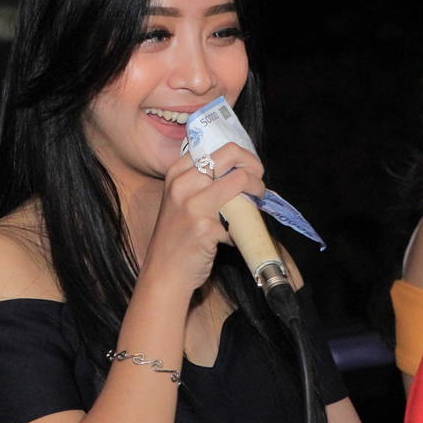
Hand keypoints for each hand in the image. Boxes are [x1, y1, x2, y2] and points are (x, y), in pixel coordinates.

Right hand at [143, 142, 265, 293]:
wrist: (164, 274)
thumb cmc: (175, 239)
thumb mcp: (179, 202)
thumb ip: (200, 184)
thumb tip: (236, 174)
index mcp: (176, 174)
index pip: (215, 148)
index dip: (239, 156)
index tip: (247, 169)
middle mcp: (182, 184)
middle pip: (230, 154)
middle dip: (253, 165)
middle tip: (258, 181)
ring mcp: (193, 204)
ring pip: (240, 180)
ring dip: (257, 190)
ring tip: (256, 203)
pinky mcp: (206, 226)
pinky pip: (239, 218)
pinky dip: (241, 228)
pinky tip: (232, 237)